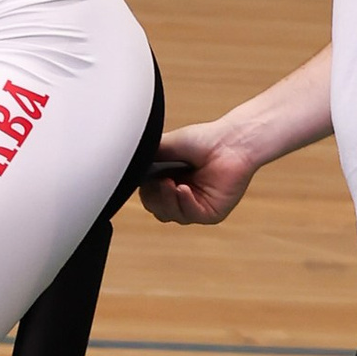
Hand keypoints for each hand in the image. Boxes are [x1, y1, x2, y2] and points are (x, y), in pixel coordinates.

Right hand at [141, 114, 265, 227]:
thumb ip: (146, 156)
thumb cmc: (204, 139)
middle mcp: (182, 195)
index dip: (144, 189)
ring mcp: (196, 206)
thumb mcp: (165, 146)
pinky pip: (190, 215)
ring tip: (171, 183)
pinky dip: (184, 203)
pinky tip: (183, 189)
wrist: (231, 141)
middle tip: (158, 180)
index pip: (149, 196)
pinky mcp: (211, 213)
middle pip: (156, 208)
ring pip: (169, 215)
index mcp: (170, 181)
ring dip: (167, 199)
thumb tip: (125, 161)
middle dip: (153, 196)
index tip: (144, 177)